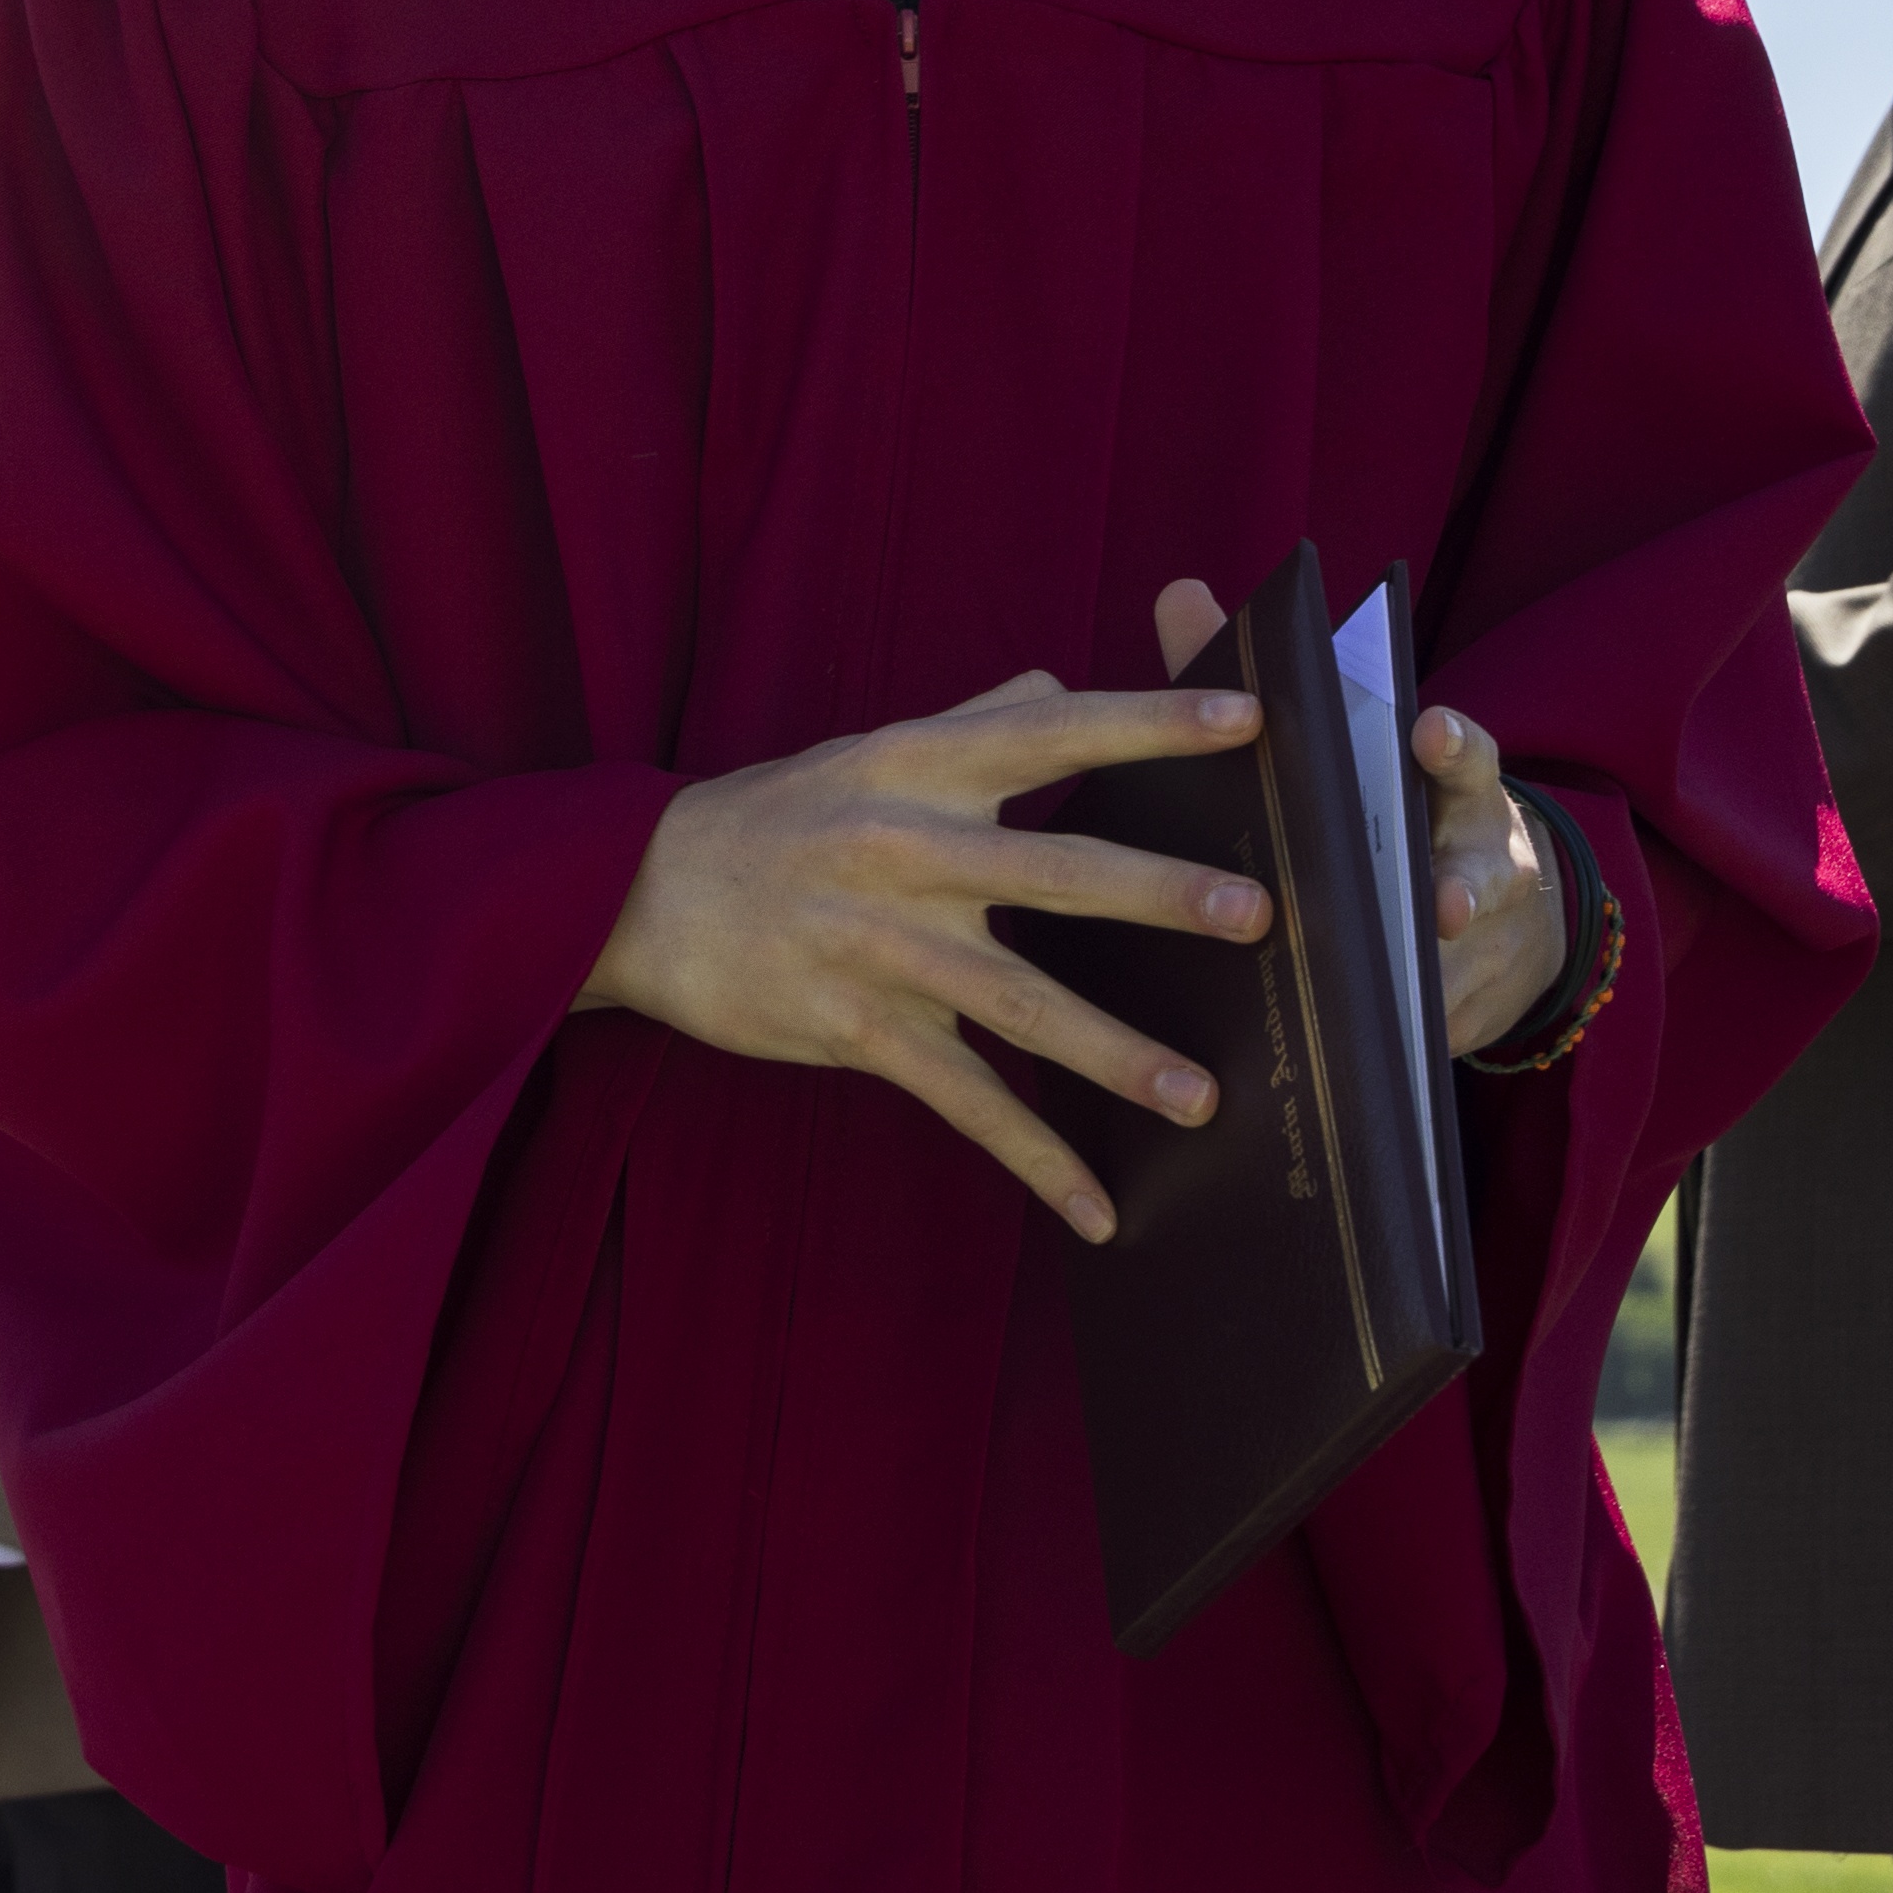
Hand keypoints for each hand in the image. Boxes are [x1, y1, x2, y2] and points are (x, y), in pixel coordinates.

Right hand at [587, 662, 1273, 1244]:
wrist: (636, 895)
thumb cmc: (769, 818)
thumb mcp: (862, 750)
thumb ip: (971, 723)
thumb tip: (1057, 685)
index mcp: (916, 765)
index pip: (1051, 732)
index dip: (1149, 723)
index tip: (1246, 716)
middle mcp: (904, 848)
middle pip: (1054, 872)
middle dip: (1157, 894)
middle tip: (1256, 913)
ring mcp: (880, 945)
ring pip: (1017, 1003)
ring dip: (1114, 1054)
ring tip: (1202, 1096)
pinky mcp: (856, 1028)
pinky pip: (961, 1100)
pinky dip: (1032, 1158)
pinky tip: (1094, 1208)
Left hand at [1138, 582, 1569, 1068]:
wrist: (1501, 926)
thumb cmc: (1383, 819)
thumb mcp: (1340, 754)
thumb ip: (1259, 682)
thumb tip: (1178, 592)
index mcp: (1449, 796)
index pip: (1465, 759)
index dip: (1450, 745)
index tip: (1426, 728)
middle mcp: (1482, 866)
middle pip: (1479, 876)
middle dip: (1458, 889)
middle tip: (1435, 902)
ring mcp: (1485, 948)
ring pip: (1458, 969)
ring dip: (1429, 989)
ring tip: (1396, 1010)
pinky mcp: (1469, 1021)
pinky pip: (1428, 1043)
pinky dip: (1392, 1058)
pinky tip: (1340, 1080)